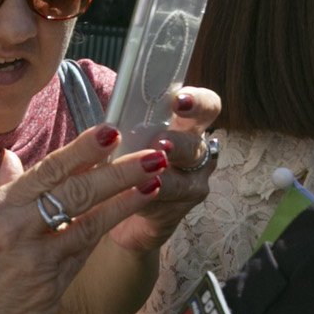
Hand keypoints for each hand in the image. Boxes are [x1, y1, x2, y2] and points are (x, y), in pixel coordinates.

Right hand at [0, 124, 165, 313]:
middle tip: (150, 155)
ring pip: (90, 221)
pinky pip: (85, 251)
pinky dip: (107, 230)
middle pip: (75, 191)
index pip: (46, 170)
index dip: (82, 150)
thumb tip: (13, 157)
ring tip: (155, 181)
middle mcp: (16, 229)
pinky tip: (130, 215)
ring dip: (126, 200)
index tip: (110, 132)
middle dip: (117, 171)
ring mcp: (36, 259)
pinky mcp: (51, 285)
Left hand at [103, 85, 222, 256]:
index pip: (205, 107)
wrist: (119, 212)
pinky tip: (136, 196)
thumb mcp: (124, 138)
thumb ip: (125, 128)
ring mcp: (191, 184)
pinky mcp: (178, 211)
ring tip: (146, 176)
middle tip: (160, 144)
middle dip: (177, 143)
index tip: (179, 101)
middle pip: (195, 144)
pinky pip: (167, 205)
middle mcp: (194, 153)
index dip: (197, 102)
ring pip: (184, 180)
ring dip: (164, 177)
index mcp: (184, 126)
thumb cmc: (124, 161)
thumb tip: (108, 126)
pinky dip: (150, 199)